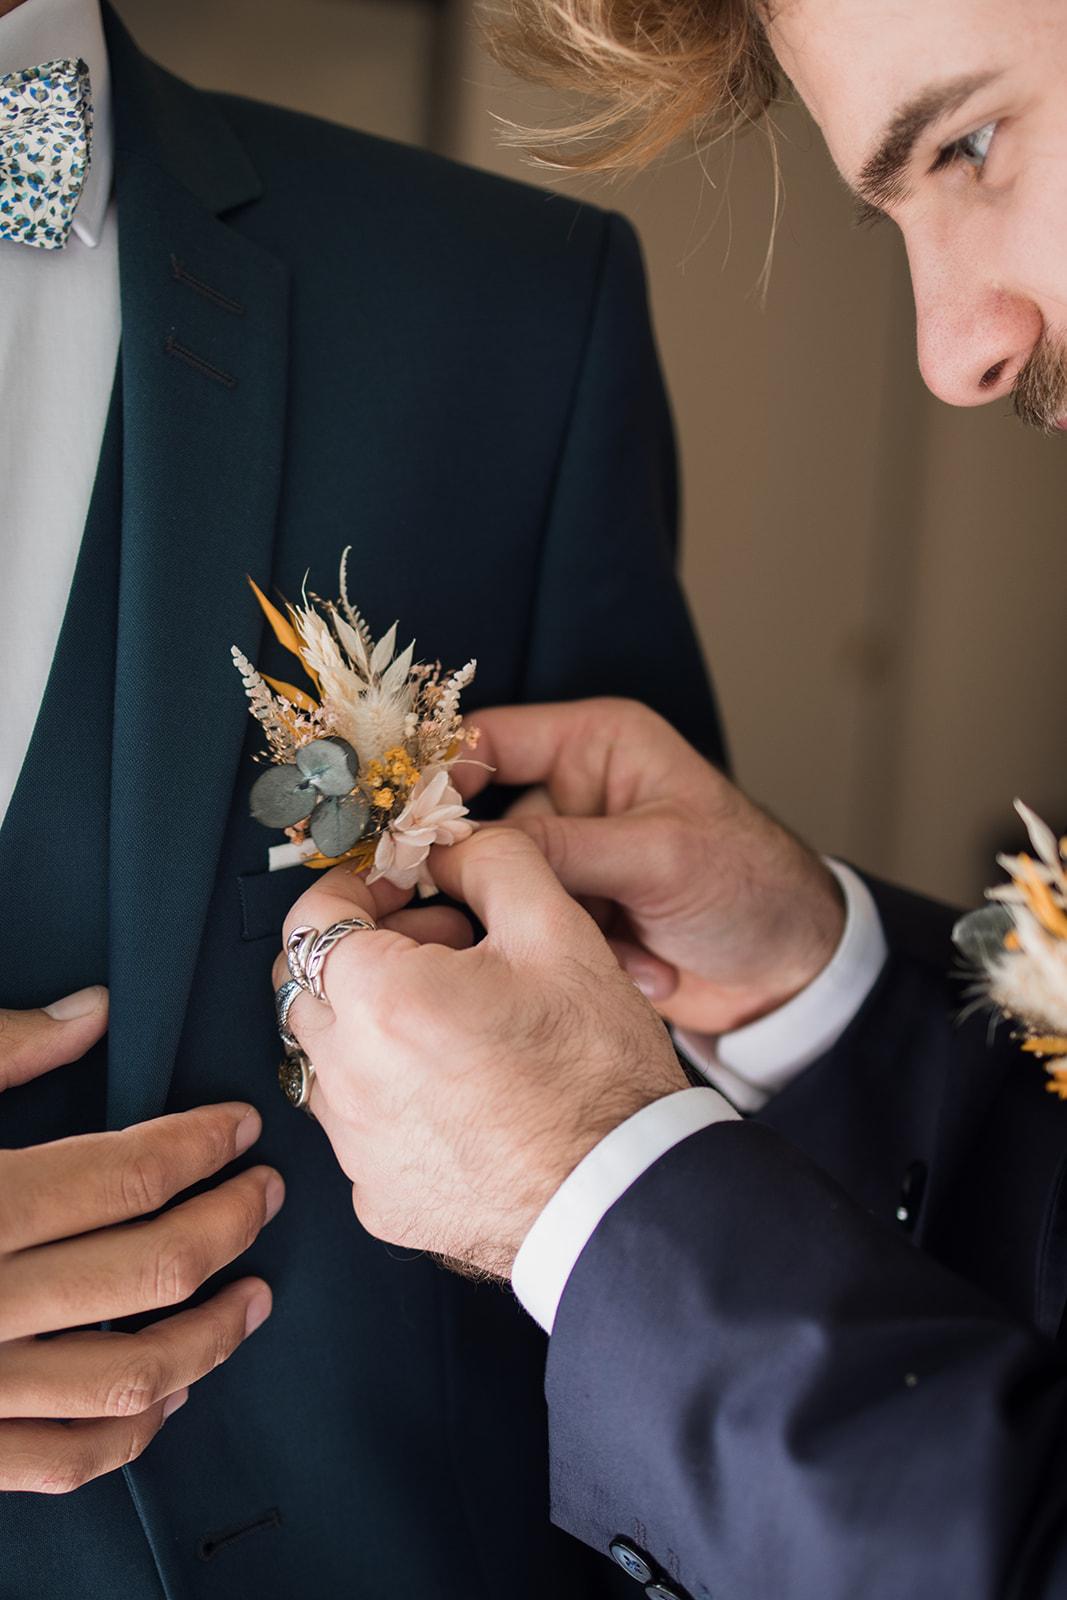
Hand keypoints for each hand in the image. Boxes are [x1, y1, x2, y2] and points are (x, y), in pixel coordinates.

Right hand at [0, 987, 283, 1493]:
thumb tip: (91, 1013)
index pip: (121, 1178)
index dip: (198, 1149)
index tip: (240, 1127)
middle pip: (147, 1271)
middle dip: (229, 1226)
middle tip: (267, 1194)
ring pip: (126, 1379)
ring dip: (209, 1337)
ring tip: (255, 1296)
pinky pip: (57, 1461)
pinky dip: (127, 1436)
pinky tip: (169, 1396)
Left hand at [274, 832, 688, 1277]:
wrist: (623, 1198)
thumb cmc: (599, 1072)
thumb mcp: (560, 934)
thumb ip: (494, 863)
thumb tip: (451, 849)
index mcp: (383, 1001)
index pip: (311, 916)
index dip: (355, 889)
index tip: (397, 891)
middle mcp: (349, 1078)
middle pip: (307, 987)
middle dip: (359, 955)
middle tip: (439, 953)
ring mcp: (357, 1148)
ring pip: (328, 1060)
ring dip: (371, 1028)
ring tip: (458, 1027)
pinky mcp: (378, 1199)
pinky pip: (359, 1129)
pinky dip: (391, 1100)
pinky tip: (461, 1097)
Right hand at [455, 699, 844, 1033]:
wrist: (795, 975)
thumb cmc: (754, 887)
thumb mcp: (660, 857)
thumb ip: (561, 848)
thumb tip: (463, 848)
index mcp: (596, 745)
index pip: (487, 740)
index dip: (440, 779)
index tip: (406, 830)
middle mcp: (575, 793)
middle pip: (486, 825)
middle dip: (512, 880)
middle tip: (521, 913)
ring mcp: (574, 857)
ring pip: (508, 889)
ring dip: (563, 928)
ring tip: (626, 944)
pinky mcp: (578, 913)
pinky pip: (536, 931)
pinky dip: (583, 955)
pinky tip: (646, 968)